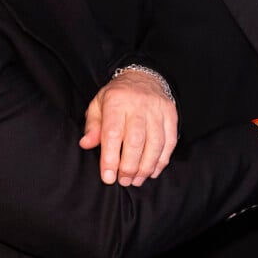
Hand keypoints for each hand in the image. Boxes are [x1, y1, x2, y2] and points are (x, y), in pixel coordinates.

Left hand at [81, 69, 177, 186]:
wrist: (145, 77)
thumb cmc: (118, 97)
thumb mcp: (98, 105)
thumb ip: (92, 126)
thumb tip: (85, 144)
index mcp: (117, 101)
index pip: (113, 133)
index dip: (110, 158)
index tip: (108, 177)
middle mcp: (139, 105)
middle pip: (136, 141)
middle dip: (129, 166)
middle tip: (123, 181)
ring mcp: (158, 110)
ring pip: (155, 143)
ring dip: (146, 167)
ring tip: (137, 180)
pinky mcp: (172, 115)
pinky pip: (170, 142)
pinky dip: (162, 160)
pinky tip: (152, 171)